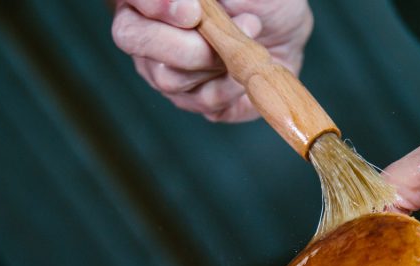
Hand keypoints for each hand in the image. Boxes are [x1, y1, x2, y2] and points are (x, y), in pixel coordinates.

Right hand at [111, 0, 312, 121]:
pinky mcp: (194, 99)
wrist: (284, 30)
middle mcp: (148, 32)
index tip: (192, 12)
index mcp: (152, 0)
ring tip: (247, 39)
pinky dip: (231, 86)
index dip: (153, 4)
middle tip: (226, 31)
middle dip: (187, 43)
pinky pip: (203, 102)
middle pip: (135, 39)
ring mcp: (165, 69)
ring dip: (217, 62)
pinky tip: (245, 68)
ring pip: (169, 78)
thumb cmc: (259, 1)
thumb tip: (198, 5)